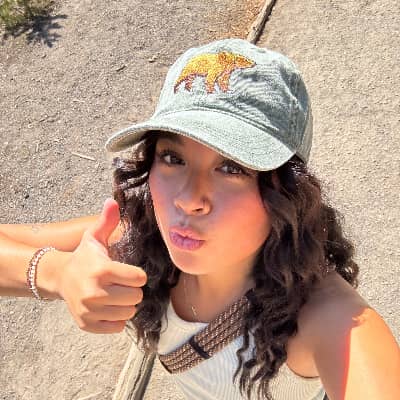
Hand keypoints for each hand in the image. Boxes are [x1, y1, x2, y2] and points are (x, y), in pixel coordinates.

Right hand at [57, 198, 146, 333]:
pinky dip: (117, 318)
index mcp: (102, 270)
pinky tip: (109, 306)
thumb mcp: (94, 237)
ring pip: (129, 313)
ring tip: (116, 294)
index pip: (139, 278)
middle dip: (133, 290)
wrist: (60, 278)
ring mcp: (90, 311)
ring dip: (126, 304)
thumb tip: (112, 201)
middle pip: (136, 297)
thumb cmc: (84, 257)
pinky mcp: (88, 324)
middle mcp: (94, 293)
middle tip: (122, 284)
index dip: (137, 275)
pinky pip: (118, 327)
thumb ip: (106, 221)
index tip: (129, 272)